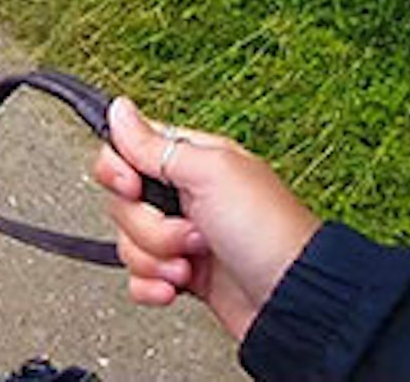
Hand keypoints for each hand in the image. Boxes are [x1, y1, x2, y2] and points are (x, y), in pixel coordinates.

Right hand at [93, 98, 321, 339]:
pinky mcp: (178, 274)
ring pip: (127, 242)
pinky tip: (177, 285)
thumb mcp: (211, 173)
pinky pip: (137, 277)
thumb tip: (119, 108)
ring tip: (194, 260)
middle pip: (121, 202)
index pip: (125, 151)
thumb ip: (154, 143)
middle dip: (148, 225)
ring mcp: (179, 236)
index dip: (119, 171)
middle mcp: (183, 196)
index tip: (135, 186)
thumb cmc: (268, 232)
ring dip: (155, 258)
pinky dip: (152, 286)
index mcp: (190, 161)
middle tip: (188, 229)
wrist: (290, 300)